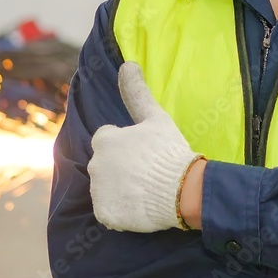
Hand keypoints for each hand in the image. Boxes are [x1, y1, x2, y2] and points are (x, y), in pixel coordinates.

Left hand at [88, 62, 202, 232]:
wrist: (183, 189)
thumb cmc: (170, 150)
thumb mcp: (155, 117)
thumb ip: (137, 92)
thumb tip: (127, 63)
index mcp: (104, 140)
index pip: (107, 141)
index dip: (126, 147)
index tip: (145, 153)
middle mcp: (95, 164)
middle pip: (105, 166)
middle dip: (120, 168)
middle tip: (146, 173)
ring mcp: (98, 192)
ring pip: (106, 189)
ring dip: (120, 190)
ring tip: (146, 190)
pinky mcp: (104, 214)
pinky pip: (109, 213)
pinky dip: (120, 212)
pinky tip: (140, 207)